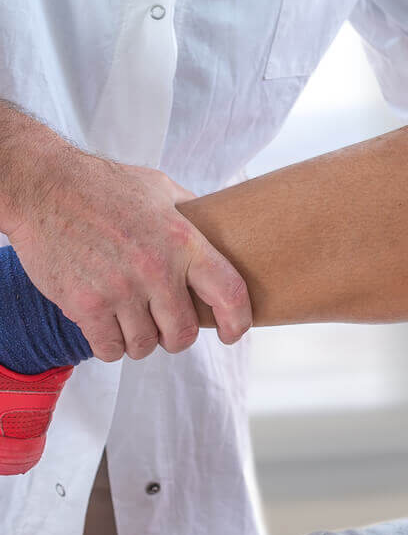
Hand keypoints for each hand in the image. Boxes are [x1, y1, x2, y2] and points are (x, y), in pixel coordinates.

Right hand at [6, 149, 251, 361]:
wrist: (43, 186)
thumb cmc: (103, 186)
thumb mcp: (161, 189)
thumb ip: (191, 216)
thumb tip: (219, 229)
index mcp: (183, 242)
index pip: (230, 294)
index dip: (237, 321)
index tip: (232, 333)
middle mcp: (156, 270)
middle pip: (184, 333)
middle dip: (177, 337)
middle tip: (167, 328)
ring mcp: (120, 290)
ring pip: (145, 346)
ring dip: (141, 341)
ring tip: (133, 324)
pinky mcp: (85, 305)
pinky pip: (110, 348)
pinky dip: (111, 346)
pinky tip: (108, 329)